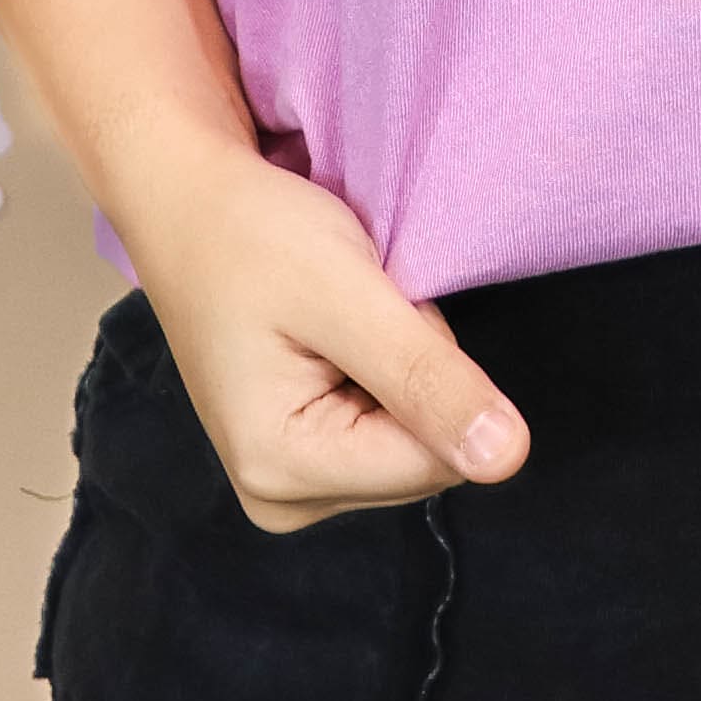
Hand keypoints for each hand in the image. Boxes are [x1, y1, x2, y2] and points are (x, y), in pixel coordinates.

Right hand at [115, 128, 529, 531]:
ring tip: (336, 313)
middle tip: (353, 305)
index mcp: (282, 472)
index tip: (373, 309)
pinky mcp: (295, 454)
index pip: (434, 459)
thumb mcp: (347, 292)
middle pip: (422, 454)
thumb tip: (510, 460)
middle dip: (413, 371)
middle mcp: (281, 500)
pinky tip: (331, 331)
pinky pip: (381, 426)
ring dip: (397, 366)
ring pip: (409, 438)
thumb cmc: (253, 232)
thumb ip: (426, 377)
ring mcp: (286, 481)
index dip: (430, 371)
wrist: (189, 200)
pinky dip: (377, 369)